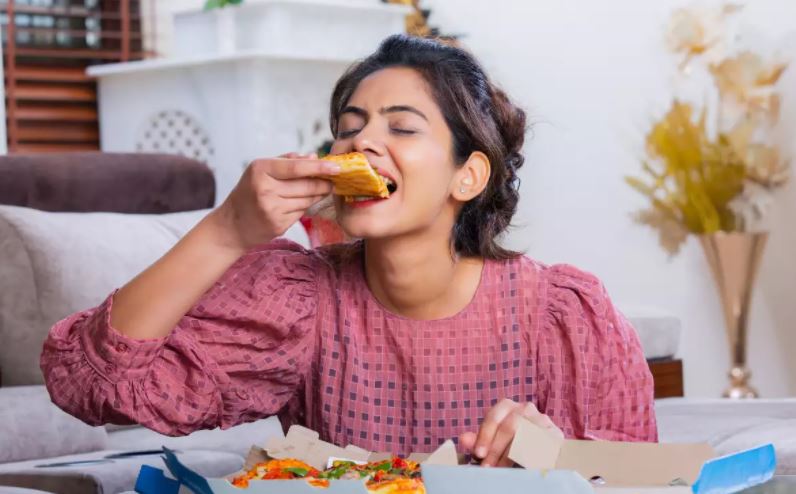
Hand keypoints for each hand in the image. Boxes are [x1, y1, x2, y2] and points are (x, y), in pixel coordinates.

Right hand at [212, 152, 338, 250]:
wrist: (232, 225)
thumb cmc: (250, 192)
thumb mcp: (261, 170)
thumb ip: (287, 161)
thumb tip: (313, 156)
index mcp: (260, 170)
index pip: (297, 167)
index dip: (319, 167)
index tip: (337, 167)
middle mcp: (265, 189)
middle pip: (306, 185)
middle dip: (324, 183)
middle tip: (332, 182)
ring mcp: (271, 209)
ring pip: (307, 200)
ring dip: (316, 195)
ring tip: (318, 191)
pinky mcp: (277, 224)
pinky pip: (301, 213)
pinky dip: (304, 208)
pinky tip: (297, 205)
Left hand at [459, 399, 562, 466]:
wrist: (540, 446)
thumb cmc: (510, 443)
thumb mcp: (492, 442)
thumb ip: (479, 440)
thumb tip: (463, 439)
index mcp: (507, 406)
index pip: (493, 417)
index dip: (485, 436)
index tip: (478, 455)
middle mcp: (525, 408)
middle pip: (509, 427)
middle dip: (497, 449)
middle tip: (488, 467)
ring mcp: (542, 419)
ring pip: (526, 435)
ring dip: (513, 455)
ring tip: (503, 469)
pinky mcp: (556, 433)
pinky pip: (542, 444)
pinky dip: (531, 456)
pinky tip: (523, 466)